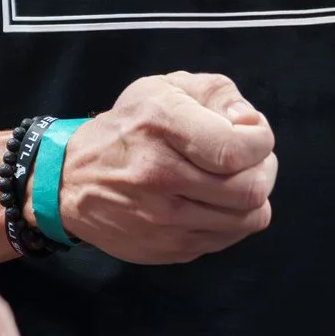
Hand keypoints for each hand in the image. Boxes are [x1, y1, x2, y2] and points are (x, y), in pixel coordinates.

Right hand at [57, 72, 276, 264]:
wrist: (71, 180)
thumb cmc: (127, 128)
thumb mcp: (164, 87)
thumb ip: (217, 93)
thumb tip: (250, 124)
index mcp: (162, 126)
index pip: (237, 150)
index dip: (260, 142)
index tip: (252, 135)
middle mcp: (161, 176)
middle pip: (249, 190)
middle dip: (263, 171)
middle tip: (253, 160)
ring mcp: (163, 219)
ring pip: (246, 220)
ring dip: (252, 199)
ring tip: (236, 181)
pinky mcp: (167, 248)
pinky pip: (226, 240)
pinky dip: (232, 220)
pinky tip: (214, 202)